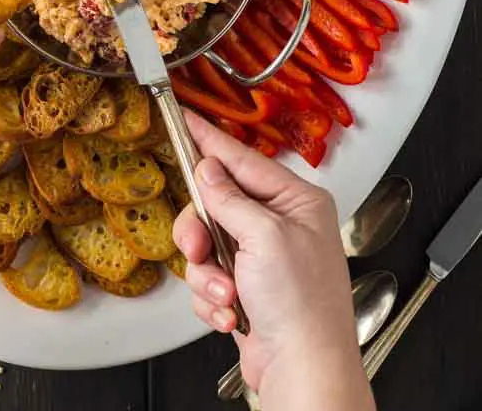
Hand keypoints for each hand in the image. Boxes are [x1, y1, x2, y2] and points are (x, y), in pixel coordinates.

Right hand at [174, 112, 374, 409]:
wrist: (303, 371)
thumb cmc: (304, 306)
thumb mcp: (265, 237)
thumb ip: (230, 199)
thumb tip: (209, 170)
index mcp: (296, 201)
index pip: (243, 158)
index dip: (210, 139)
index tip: (186, 119)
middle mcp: (280, 225)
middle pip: (216, 204)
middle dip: (202, 232)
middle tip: (199, 247)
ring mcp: (261, 257)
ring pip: (206, 243)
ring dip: (208, 273)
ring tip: (226, 293)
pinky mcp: (244, 286)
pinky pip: (207, 276)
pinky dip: (211, 297)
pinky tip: (231, 312)